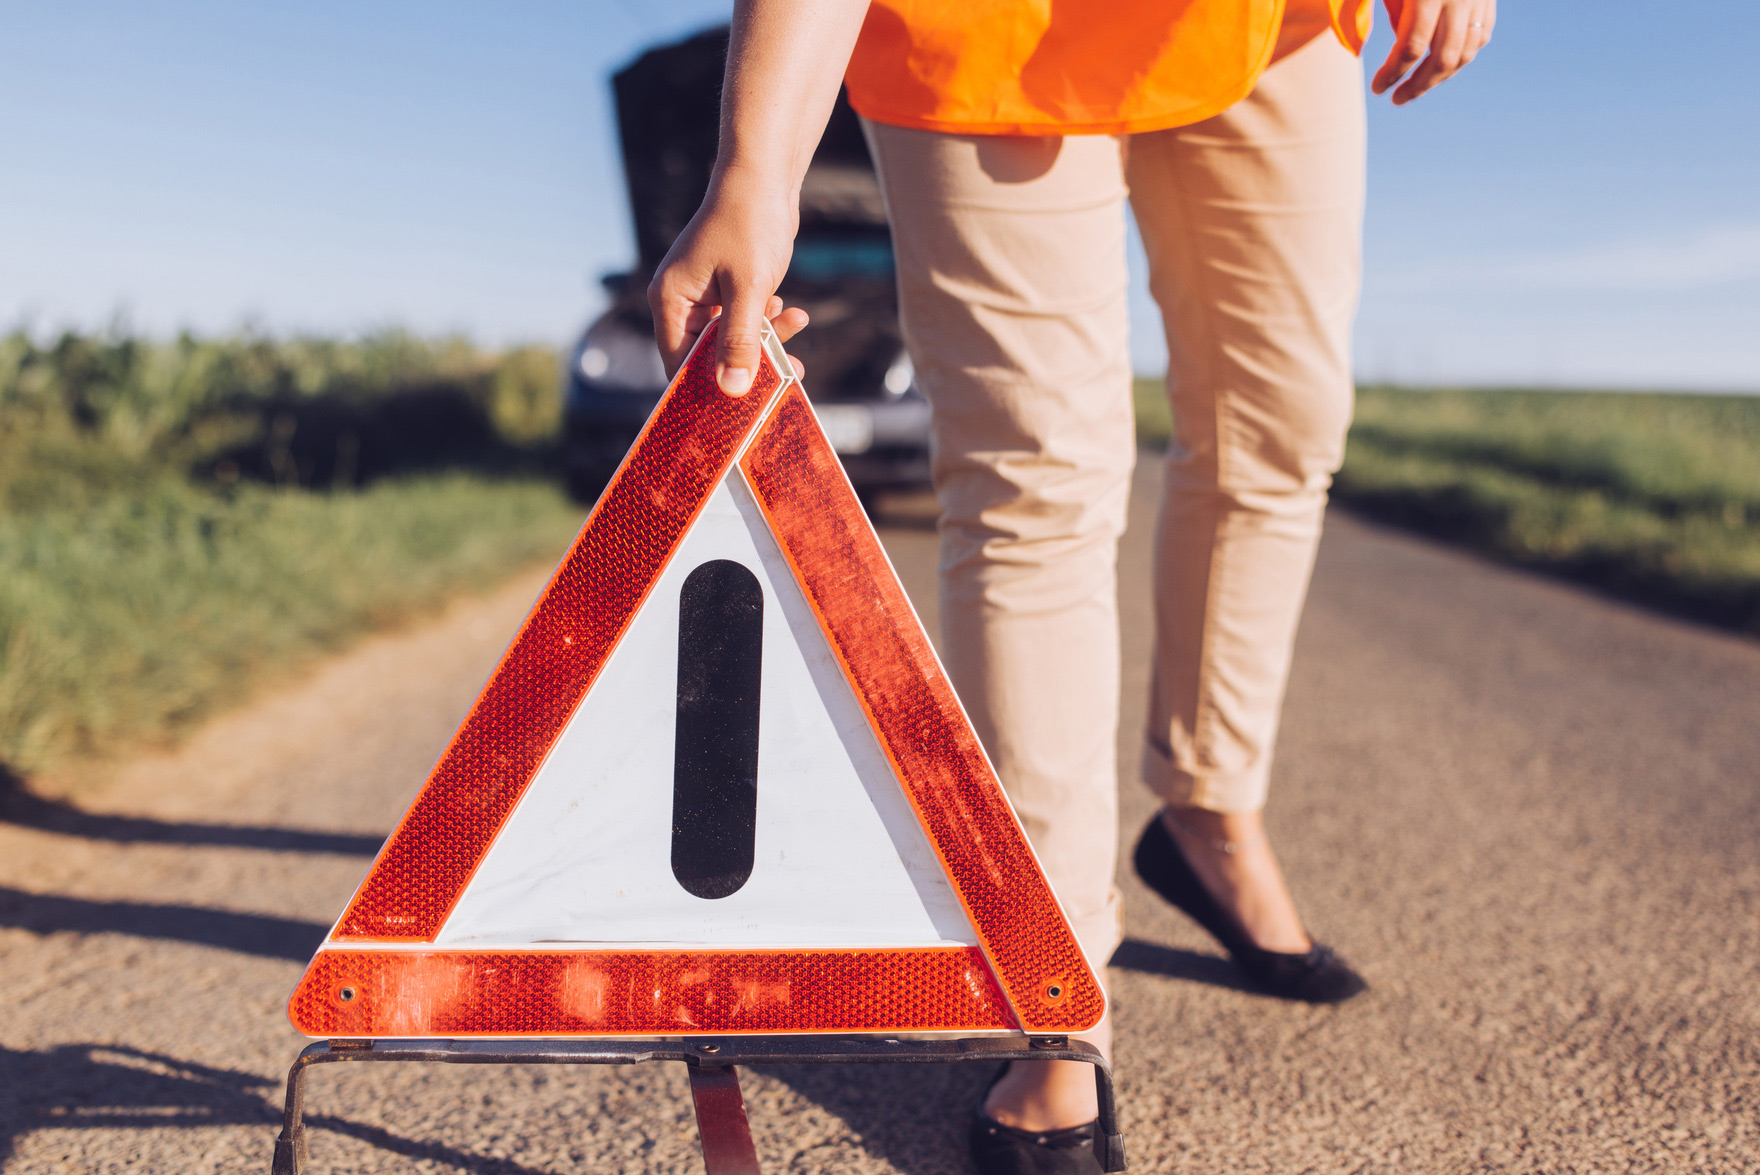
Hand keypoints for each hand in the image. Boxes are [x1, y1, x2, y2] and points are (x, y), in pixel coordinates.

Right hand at [648, 167, 809, 392]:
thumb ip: (740, 341)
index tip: (743, 405)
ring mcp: (705, 295)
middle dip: (748, 362)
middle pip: (708, 355)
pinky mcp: (728, 288)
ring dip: (766, 339)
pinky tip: (793, 309)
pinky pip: (745, 319)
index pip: (679, 363)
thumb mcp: (748, 289)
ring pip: (732, 338)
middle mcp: (682, 301)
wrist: (765, 177)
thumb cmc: (748, 223)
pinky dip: (769, 319)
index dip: (708, 387)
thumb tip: (732, 389)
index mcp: (671, 301)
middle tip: (786, 374)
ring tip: (796, 325)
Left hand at [1371, 0, 1493, 105]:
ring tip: (1417, 86)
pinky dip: (1461, 56)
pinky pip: (1481, 37)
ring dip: (1440, 77)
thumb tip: (1401, 51)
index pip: (1411, 47)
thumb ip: (1395, 13)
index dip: (1393, 73)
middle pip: (1442, 58)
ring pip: (1465, 53)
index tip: (1377, 88)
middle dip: (1418, 85)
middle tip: (1397, 99)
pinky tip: (1441, 65)